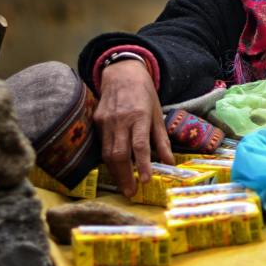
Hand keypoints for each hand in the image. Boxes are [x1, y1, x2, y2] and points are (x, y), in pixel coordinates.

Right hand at [94, 59, 174, 196]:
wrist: (122, 73)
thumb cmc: (144, 94)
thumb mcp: (157, 113)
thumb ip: (161, 139)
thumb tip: (169, 162)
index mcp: (139, 116)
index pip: (140, 145)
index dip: (143, 165)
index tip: (146, 181)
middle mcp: (121, 119)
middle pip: (119, 153)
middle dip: (125, 176)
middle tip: (131, 192)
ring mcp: (106, 121)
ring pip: (107, 152)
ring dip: (115, 173)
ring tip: (124, 186)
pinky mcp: (96, 121)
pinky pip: (102, 145)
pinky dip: (108, 160)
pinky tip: (115, 170)